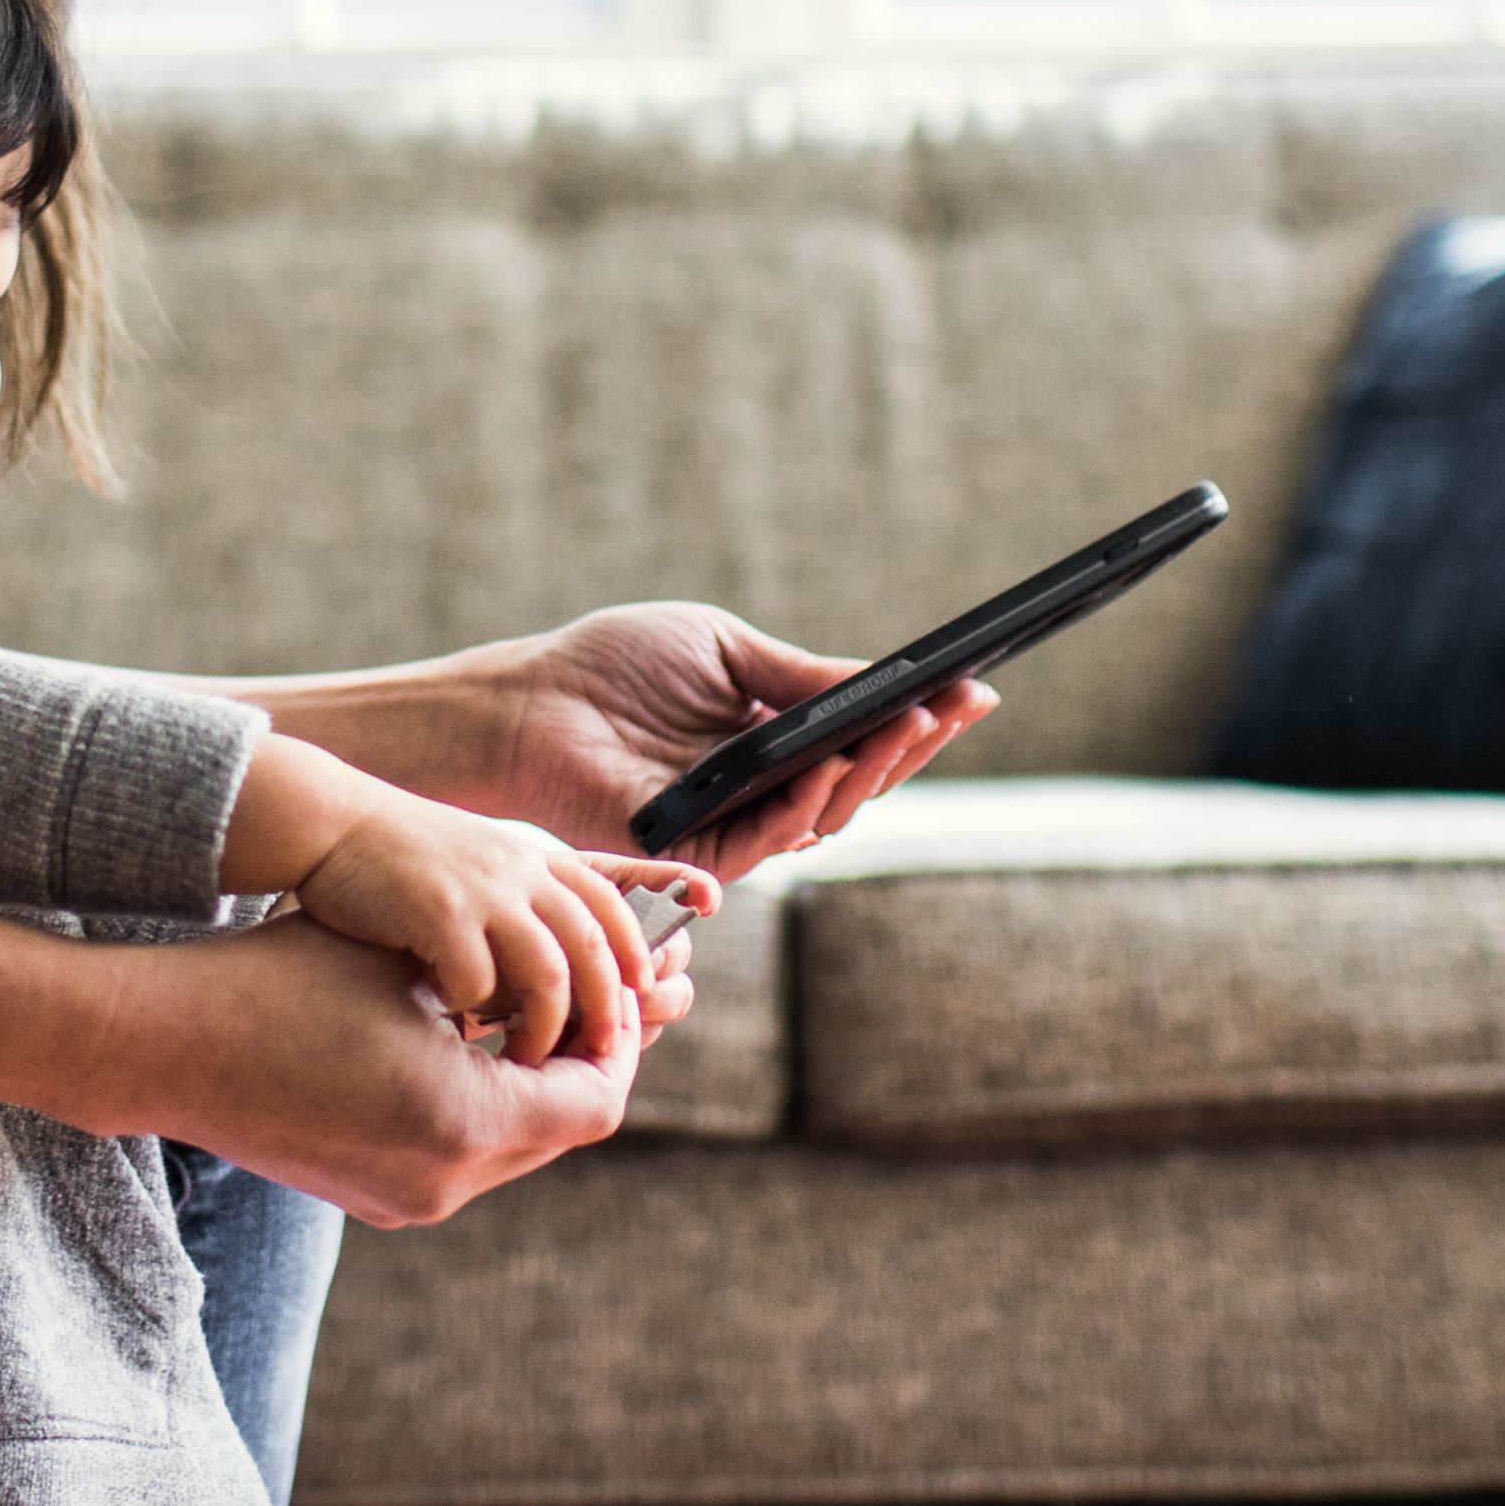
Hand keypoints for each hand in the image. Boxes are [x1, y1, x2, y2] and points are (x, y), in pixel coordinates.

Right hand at [94, 915, 654, 1226]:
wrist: (173, 1044)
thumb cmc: (287, 979)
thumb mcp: (412, 965)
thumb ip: (505, 982)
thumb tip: (582, 978)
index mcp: (466, 1121)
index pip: (596, 1100)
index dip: (621, 1044)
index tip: (623, 995)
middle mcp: (446, 1180)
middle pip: (563, 1133)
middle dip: (579, 1068)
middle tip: (584, 1008)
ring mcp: (408, 1200)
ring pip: (516, 1148)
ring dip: (531, 1090)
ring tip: (523, 1023)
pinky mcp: (376, 1199)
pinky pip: (465, 1158)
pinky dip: (483, 1109)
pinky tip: (462, 1050)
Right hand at [295, 796, 708, 1069]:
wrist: (330, 826)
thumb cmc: (402, 865)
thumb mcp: (483, 871)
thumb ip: (526, 911)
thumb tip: (564, 986)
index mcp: (537, 860)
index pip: (613, 908)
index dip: (634, 958)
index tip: (641, 1004)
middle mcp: (521, 870)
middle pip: (594, 950)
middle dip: (604, 1012)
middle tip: (597, 1057)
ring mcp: (483, 890)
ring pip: (548, 976)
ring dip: (542, 1030)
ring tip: (525, 1062)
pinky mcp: (438, 910)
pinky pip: (478, 982)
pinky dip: (474, 1012)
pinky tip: (453, 1026)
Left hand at [423, 605, 993, 881]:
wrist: (532, 703)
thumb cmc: (616, 666)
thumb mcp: (725, 650)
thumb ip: (800, 674)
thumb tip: (885, 681)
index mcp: (776, 738)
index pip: (864, 738)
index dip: (919, 720)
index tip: (972, 690)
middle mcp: (766, 789)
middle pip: (861, 782)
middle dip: (913, 745)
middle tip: (953, 708)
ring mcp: (736, 825)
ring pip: (826, 815)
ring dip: (871, 772)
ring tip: (904, 725)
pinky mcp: (698, 855)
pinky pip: (765, 839)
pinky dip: (802, 804)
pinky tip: (826, 766)